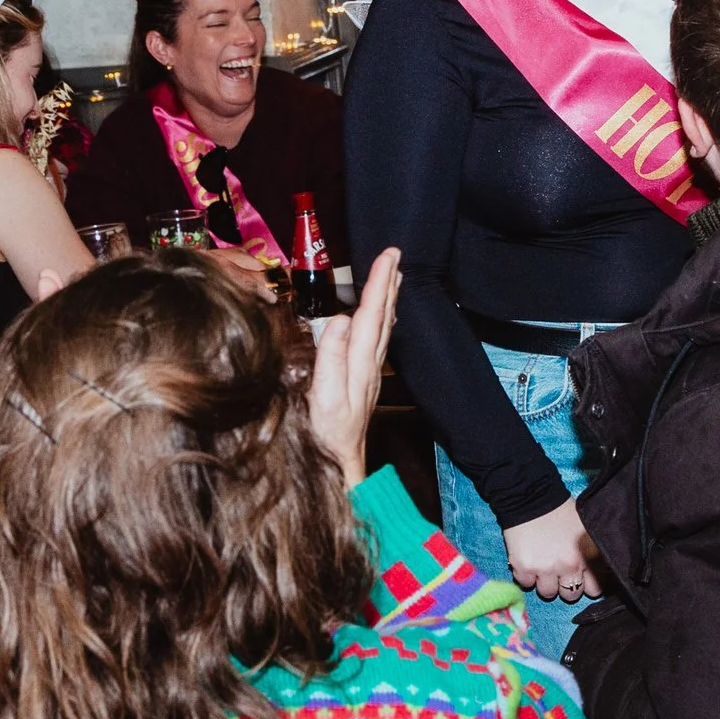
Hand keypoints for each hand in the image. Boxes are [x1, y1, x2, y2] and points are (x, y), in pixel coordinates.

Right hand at [306, 248, 399, 485]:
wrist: (339, 464)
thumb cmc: (327, 434)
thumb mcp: (324, 397)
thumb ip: (332, 358)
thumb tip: (340, 318)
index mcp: (360, 363)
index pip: (372, 314)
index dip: (379, 283)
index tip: (388, 255)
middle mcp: (370, 364)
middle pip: (383, 316)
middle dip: (388, 283)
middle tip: (395, 254)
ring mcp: (369, 372)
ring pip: (383, 327)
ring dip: (388, 299)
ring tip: (394, 276)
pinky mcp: (364, 379)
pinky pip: (377, 340)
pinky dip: (382, 320)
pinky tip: (381, 317)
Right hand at [504, 500, 602, 601]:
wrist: (531, 496)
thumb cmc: (562, 511)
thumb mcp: (588, 529)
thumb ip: (595, 552)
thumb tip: (601, 569)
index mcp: (589, 556)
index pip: (596, 589)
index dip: (588, 583)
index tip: (582, 578)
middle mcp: (570, 566)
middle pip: (571, 595)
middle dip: (567, 585)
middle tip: (560, 572)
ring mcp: (546, 569)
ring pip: (548, 593)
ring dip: (545, 582)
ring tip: (543, 567)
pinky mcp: (524, 568)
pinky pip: (526, 584)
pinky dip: (526, 575)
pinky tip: (529, 561)